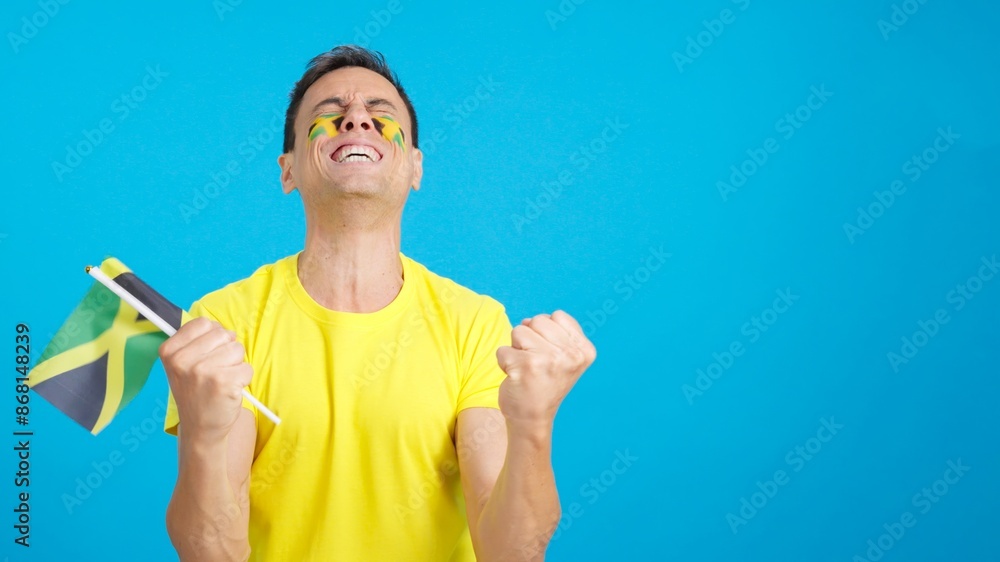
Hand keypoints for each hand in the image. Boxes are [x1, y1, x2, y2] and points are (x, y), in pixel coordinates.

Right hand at [159, 317, 252, 443]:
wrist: (200, 429)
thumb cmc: (197, 392)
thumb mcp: (182, 366)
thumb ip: (196, 342)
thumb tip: (218, 326)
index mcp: (170, 351)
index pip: (203, 323)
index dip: (213, 337)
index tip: (207, 355)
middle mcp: (182, 360)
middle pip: (223, 334)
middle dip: (227, 351)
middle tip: (215, 372)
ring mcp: (202, 371)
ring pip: (237, 349)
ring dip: (236, 365)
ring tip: (222, 382)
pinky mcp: (223, 382)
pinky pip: (247, 367)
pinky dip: (244, 379)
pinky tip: (229, 391)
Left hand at [495, 310, 595, 430]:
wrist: (533, 419)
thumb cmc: (545, 383)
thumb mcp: (565, 357)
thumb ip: (553, 331)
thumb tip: (526, 321)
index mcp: (584, 350)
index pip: (558, 316)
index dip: (546, 332)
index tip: (550, 355)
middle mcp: (570, 354)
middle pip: (537, 320)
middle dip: (530, 338)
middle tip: (536, 363)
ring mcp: (548, 360)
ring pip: (518, 331)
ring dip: (516, 349)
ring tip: (526, 368)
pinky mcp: (525, 366)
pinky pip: (503, 349)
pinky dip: (504, 362)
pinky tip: (516, 377)